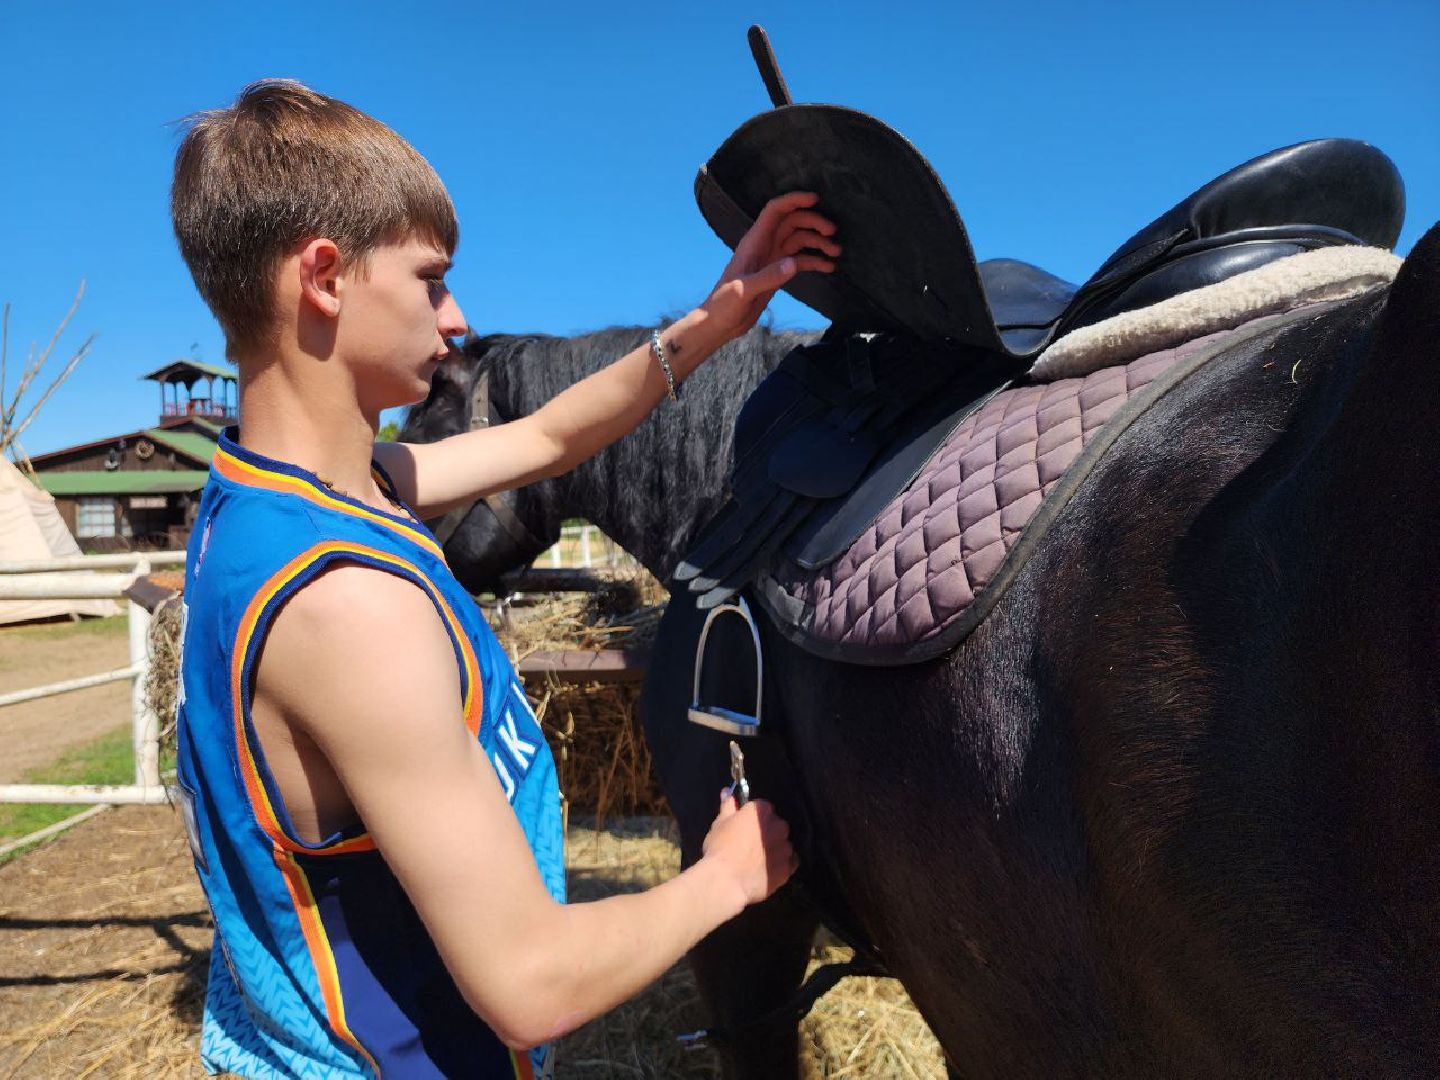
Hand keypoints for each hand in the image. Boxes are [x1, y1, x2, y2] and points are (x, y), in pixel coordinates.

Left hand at [700, 191, 839, 341]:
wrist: (719, 324)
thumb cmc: (724, 305)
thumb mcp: (743, 291)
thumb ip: (768, 277)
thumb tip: (793, 264)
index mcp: (754, 242)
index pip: (775, 211)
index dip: (794, 200)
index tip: (816, 199)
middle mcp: (764, 246)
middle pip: (792, 222)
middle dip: (813, 222)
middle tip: (834, 233)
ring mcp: (772, 259)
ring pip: (799, 241)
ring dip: (818, 243)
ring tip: (836, 252)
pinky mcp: (777, 274)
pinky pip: (799, 261)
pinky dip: (815, 261)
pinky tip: (829, 267)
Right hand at [700, 791, 797, 909]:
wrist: (726, 881)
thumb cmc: (720, 848)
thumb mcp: (719, 824)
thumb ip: (728, 807)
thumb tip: (727, 792)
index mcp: (762, 811)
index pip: (763, 807)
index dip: (754, 818)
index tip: (745, 827)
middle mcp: (779, 826)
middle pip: (777, 825)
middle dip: (768, 832)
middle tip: (752, 844)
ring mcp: (785, 848)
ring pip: (784, 844)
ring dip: (776, 848)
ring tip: (760, 860)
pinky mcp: (788, 868)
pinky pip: (790, 863)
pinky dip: (783, 864)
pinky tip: (770, 870)